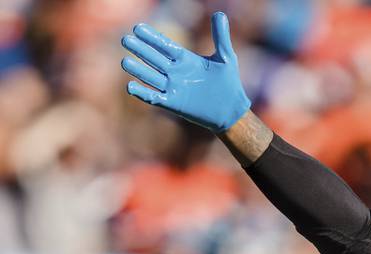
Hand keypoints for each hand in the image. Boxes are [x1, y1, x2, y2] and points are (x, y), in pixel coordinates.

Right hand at [122, 12, 251, 132]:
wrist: (232, 111)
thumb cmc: (229, 84)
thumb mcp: (226, 58)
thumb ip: (221, 37)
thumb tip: (220, 13)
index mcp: (185, 59)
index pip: (164, 45)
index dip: (152, 38)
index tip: (138, 27)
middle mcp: (175, 72)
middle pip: (154, 59)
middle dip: (140, 50)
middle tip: (125, 39)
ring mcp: (173, 88)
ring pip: (151, 77)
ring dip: (138, 70)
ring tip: (124, 62)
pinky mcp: (173, 104)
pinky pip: (154, 98)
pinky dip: (143, 93)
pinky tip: (130, 86)